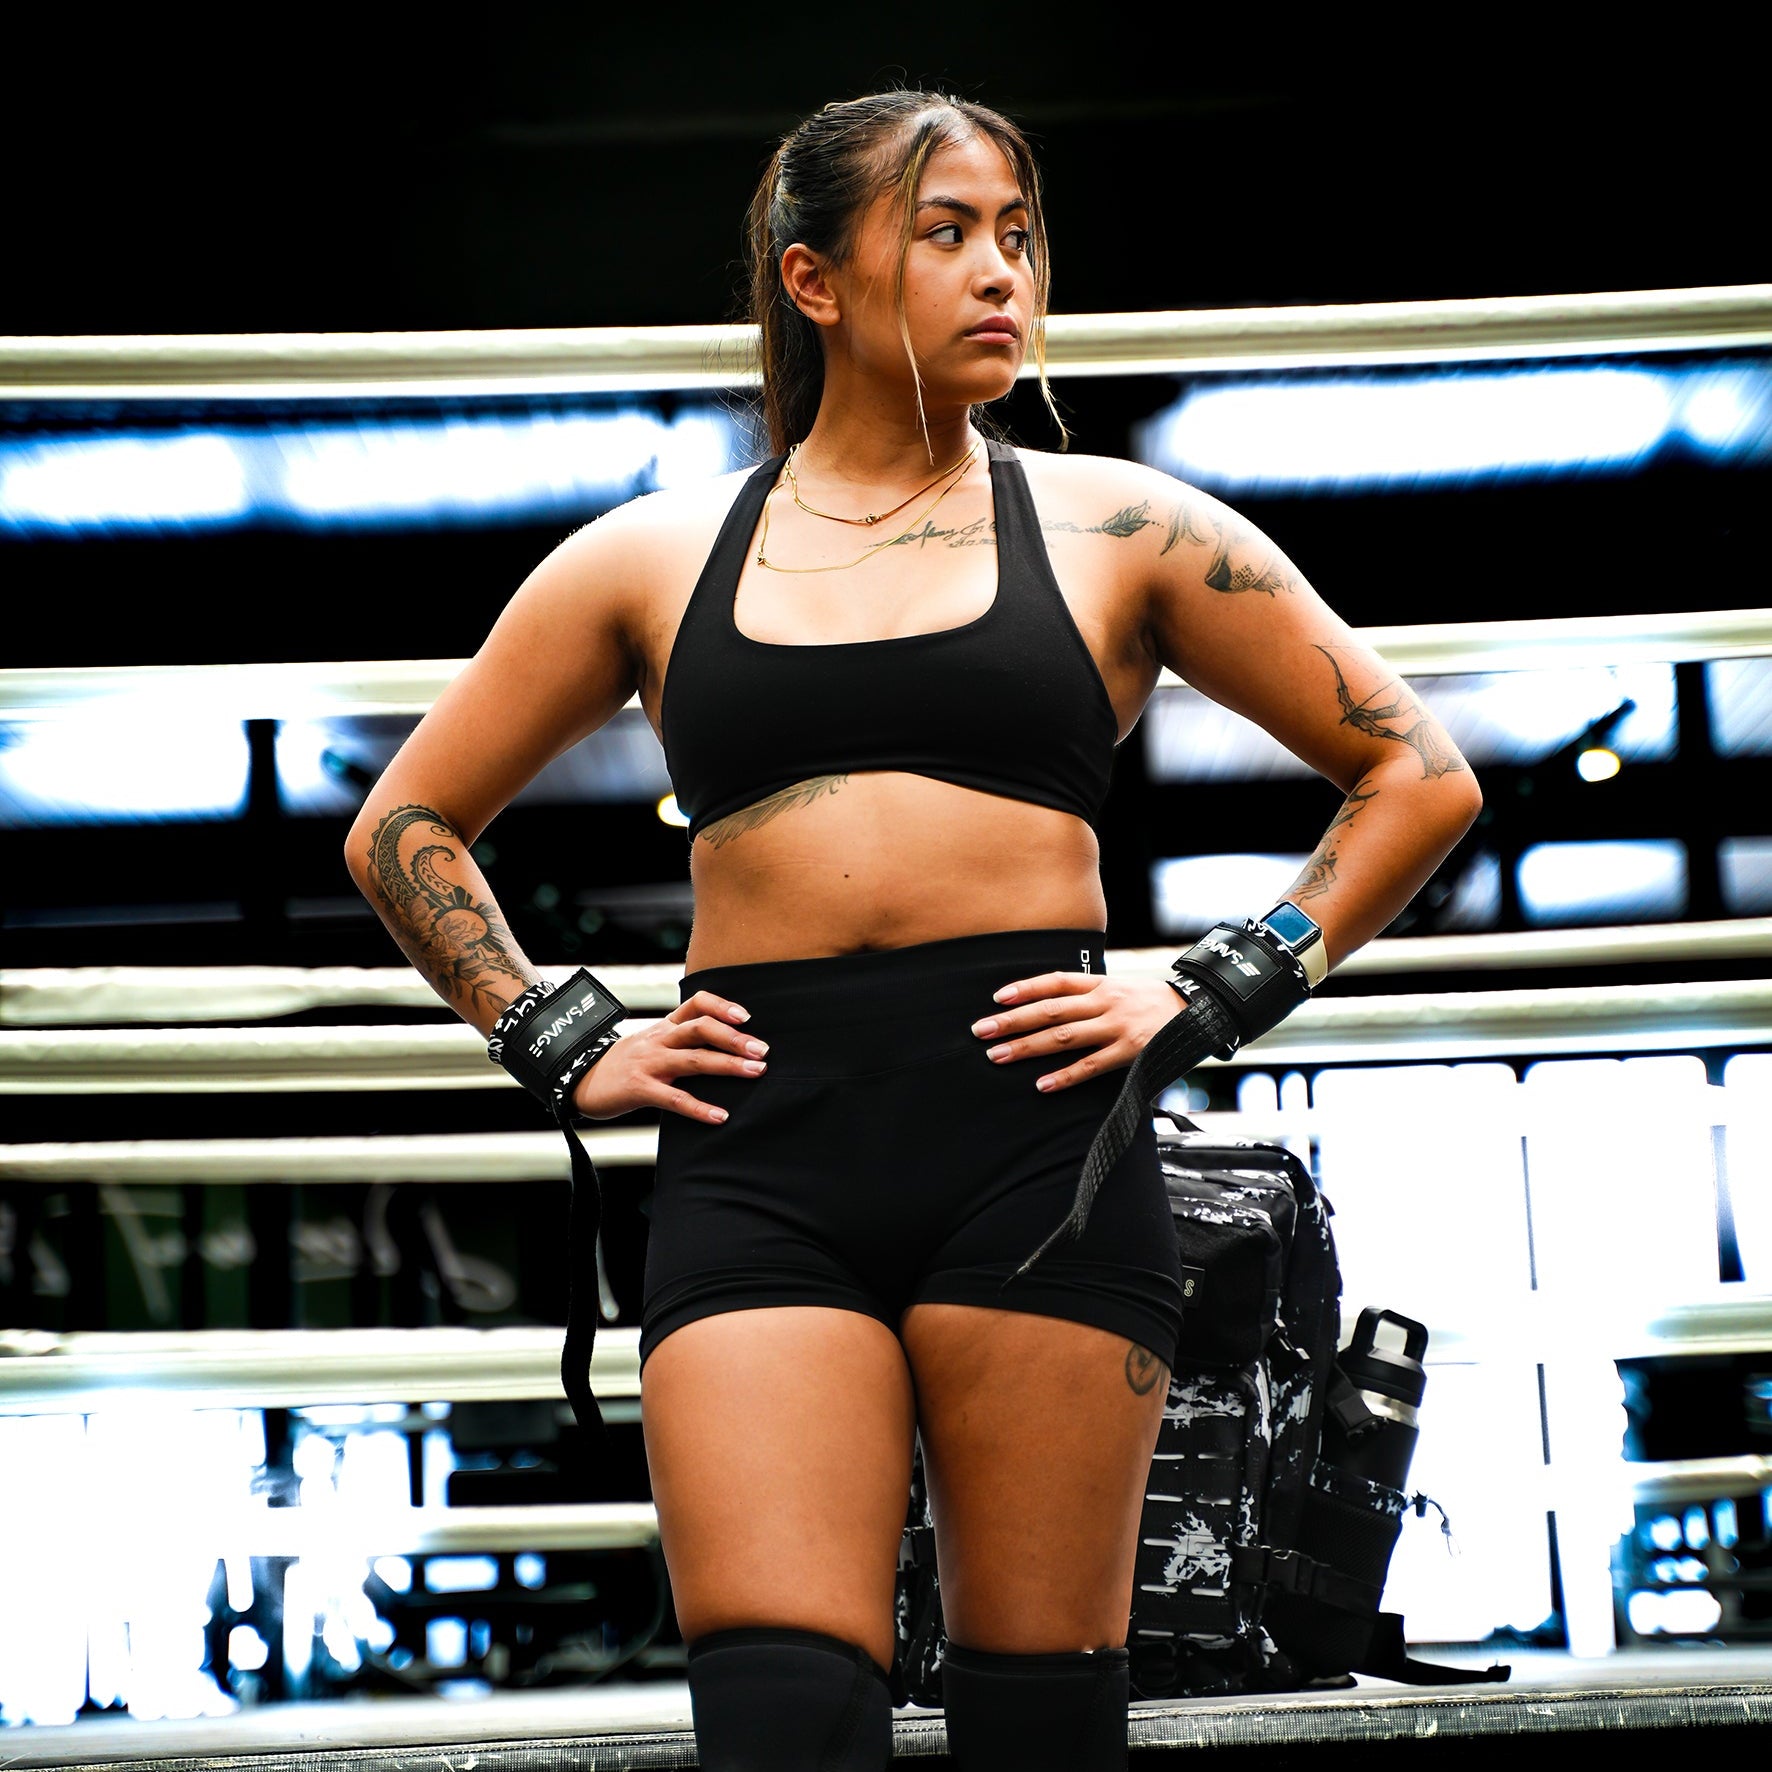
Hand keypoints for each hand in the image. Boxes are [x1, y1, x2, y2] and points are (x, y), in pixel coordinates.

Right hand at [573, 990, 767, 1124]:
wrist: (578, 1080)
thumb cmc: (624, 1064)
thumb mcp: (651, 1043)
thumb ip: (681, 1040)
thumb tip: (725, 1045)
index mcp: (664, 1026)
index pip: (696, 1003)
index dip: (722, 1006)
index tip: (747, 1017)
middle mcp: (659, 1039)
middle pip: (700, 1028)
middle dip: (735, 1038)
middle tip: (763, 1051)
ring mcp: (649, 1063)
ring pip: (694, 1060)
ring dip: (729, 1066)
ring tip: (756, 1072)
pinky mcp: (640, 1089)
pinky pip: (675, 1099)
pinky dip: (700, 1108)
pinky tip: (721, 1116)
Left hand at [970, 972, 1184, 1093]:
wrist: (1203, 1010)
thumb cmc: (1154, 1003)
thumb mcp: (1123, 988)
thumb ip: (1091, 995)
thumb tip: (1051, 1004)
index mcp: (1102, 984)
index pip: (1056, 981)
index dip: (1025, 988)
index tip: (996, 998)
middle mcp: (1106, 1002)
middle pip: (1050, 1010)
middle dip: (1013, 1020)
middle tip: (981, 1030)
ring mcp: (1117, 1026)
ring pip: (1064, 1036)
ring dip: (1027, 1046)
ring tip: (998, 1056)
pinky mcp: (1131, 1052)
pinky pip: (1092, 1065)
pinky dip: (1065, 1076)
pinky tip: (1042, 1084)